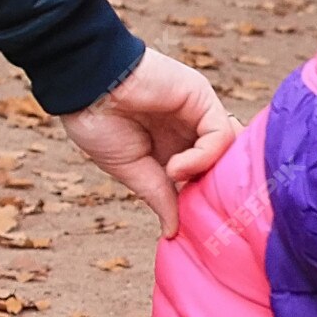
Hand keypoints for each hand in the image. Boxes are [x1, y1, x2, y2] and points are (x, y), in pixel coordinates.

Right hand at [60, 48, 236, 238]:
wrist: (84, 84)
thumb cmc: (97, 122)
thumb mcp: (130, 169)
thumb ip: (158, 195)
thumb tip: (173, 232)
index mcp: (174, 147)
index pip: (207, 175)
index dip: (205, 198)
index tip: (195, 223)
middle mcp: (191, 131)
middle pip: (227, 163)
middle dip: (218, 188)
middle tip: (201, 210)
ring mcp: (199, 114)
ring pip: (231, 150)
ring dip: (210, 173)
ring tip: (176, 180)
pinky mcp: (203, 99)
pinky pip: (220, 134)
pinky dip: (204, 157)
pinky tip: (176, 167)